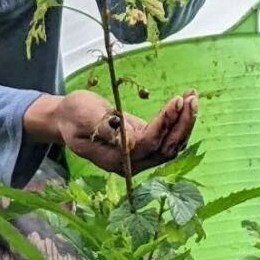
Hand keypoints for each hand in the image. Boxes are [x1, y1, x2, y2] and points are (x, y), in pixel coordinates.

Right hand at [55, 89, 197, 174]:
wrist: (66, 118)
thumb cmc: (72, 115)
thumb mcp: (83, 116)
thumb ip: (104, 128)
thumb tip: (128, 139)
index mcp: (114, 159)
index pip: (148, 144)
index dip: (164, 124)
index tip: (176, 101)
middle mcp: (131, 162)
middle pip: (165, 148)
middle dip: (182, 123)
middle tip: (192, 97)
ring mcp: (138, 155)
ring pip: (170, 144)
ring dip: (184, 122)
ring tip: (193, 97)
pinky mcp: (143, 143)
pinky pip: (166, 137)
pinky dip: (178, 121)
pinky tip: (185, 102)